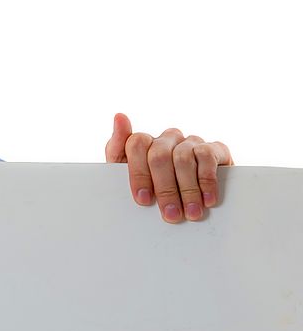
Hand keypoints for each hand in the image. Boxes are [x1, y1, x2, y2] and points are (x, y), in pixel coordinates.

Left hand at [105, 113, 232, 223]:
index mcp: (144, 142)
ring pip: (183, 158)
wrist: (192, 200)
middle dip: (164, 188)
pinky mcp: (214, 148)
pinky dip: (206, 181)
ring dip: (187, 190)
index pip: (136, 144)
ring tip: (190, 213)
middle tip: (171, 214)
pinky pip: (207, 157)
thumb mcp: (127, 175)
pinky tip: (207, 199)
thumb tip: (120, 116)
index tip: (144, 200)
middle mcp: (167, 138)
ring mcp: (190, 142)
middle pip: (159, 155)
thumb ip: (117, 149)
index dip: (139, 174)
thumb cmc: (153, 188)